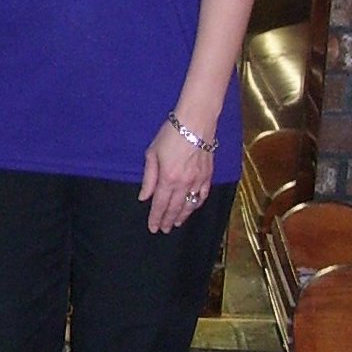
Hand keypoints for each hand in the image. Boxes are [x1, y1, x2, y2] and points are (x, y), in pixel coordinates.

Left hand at [138, 119, 212, 233]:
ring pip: (190, 205)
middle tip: (164, 230)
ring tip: (176, 223)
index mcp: (168, 178)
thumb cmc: (171, 134)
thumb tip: (144, 197)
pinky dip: (197, 204)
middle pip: (174, 208)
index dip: (156, 218)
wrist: (196, 121)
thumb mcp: (152, 153)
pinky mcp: (208, 174)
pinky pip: (203, 195)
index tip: (153, 228)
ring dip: (182, 216)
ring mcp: (198, 180)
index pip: (160, 205)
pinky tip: (192, 208)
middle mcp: (184, 183)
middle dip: (168, 220)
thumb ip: (149, 178)